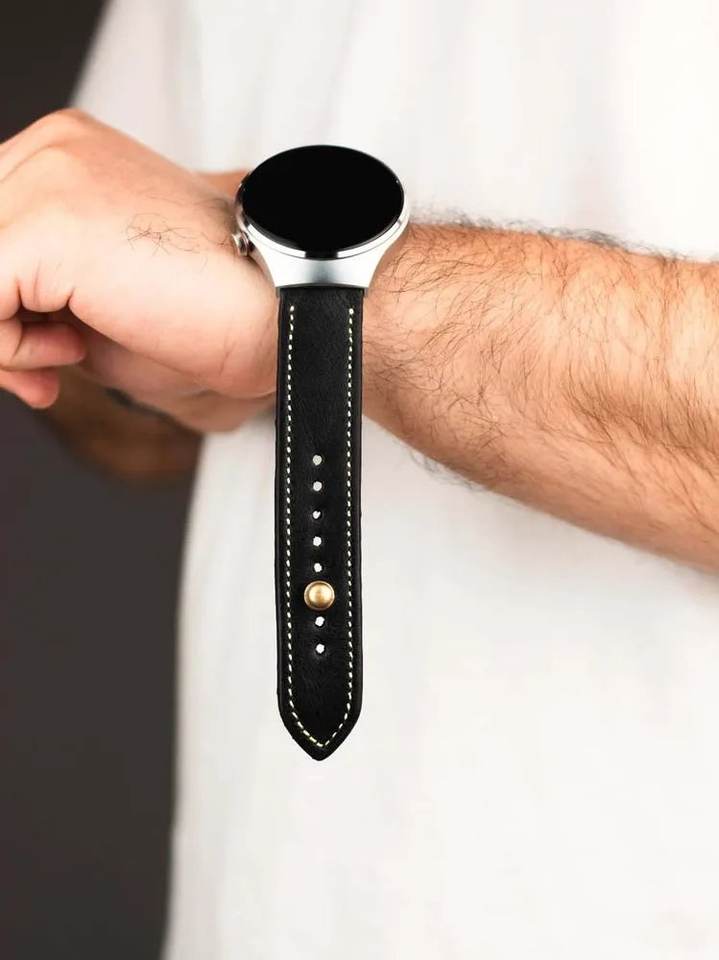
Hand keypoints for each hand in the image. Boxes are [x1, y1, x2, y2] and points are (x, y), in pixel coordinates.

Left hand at [0, 110, 275, 426]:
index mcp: (69, 154)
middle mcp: (55, 147)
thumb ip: (29, 295)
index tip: (44, 350)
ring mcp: (52, 174)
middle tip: (42, 369)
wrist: (277, 317)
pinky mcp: (50, 220)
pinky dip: (6, 347)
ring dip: (0, 338)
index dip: (0, 300)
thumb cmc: (205, 320)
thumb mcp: (92, 302)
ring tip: (60, 360)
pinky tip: (68, 352)